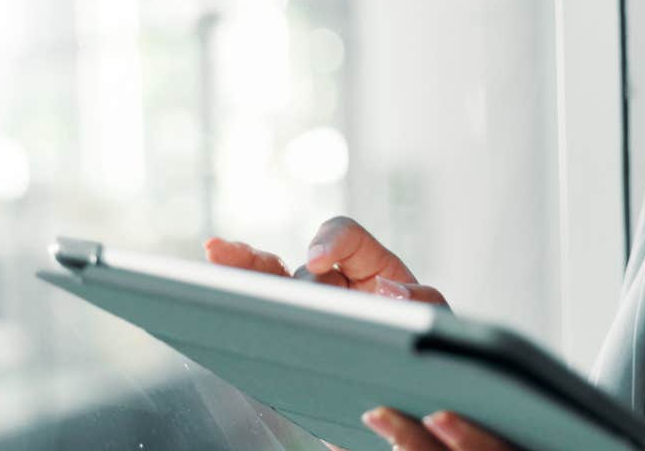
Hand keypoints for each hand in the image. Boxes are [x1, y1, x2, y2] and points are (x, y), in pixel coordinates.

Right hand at [203, 218, 501, 449]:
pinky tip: (203, 302)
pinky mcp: (286, 346)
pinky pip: (254, 323)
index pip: (343, 236)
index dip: (328, 239)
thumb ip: (426, 304)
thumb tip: (390, 290)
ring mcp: (306, 315)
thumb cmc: (431, 357)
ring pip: (264, 289)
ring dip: (238, 274)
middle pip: (294, 268)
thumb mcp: (441, 328)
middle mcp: (332, 286)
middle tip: (238, 269)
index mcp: (370, 268)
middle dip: (275, 273)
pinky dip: (230, 306)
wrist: (412, 407)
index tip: (317, 259)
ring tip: (213, 255)